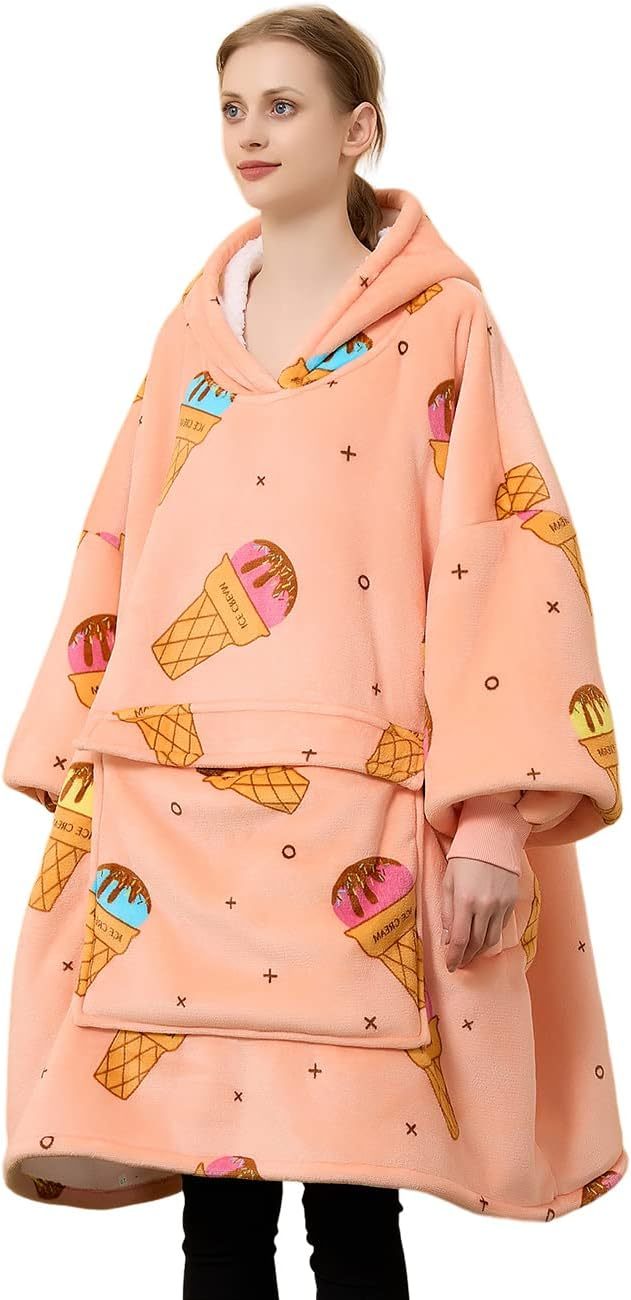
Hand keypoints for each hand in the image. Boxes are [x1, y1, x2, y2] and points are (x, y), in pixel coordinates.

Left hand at [440, 856, 518, 971]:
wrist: (491, 840)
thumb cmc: (463, 860)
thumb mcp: (448, 883)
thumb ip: (447, 913)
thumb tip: (447, 940)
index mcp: (464, 901)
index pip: (459, 940)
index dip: (454, 957)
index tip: (450, 966)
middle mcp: (485, 906)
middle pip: (476, 944)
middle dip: (466, 957)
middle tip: (459, 963)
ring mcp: (501, 905)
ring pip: (491, 940)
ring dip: (479, 951)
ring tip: (470, 954)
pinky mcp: (511, 902)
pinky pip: (501, 927)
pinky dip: (491, 936)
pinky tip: (483, 937)